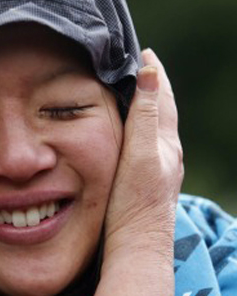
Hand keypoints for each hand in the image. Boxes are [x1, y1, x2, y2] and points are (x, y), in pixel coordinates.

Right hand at [104, 48, 183, 257]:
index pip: (163, 96)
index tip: (143, 50)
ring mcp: (159, 167)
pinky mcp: (147, 180)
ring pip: (154, 125)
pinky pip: (146, 141)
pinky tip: (128, 133)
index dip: (154, 72)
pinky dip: (138, 126)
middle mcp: (167, 152)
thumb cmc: (135, 201)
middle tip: (134, 65)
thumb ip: (146, 114)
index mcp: (166, 141)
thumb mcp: (140, 152)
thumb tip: (151, 72)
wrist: (136, 244)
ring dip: (145, 105)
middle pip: (161, 108)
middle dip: (150, 85)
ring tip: (130, 92)